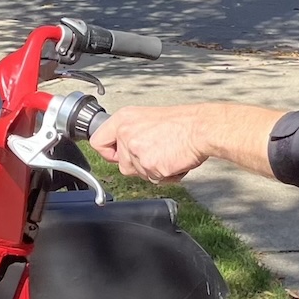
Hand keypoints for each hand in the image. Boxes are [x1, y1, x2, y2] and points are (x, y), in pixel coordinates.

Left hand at [90, 104, 212, 182]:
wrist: (201, 128)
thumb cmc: (182, 123)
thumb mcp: (148, 118)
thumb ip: (131, 133)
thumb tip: (123, 150)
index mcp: (123, 119)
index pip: (98, 142)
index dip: (109, 153)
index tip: (117, 155)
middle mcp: (126, 134)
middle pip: (122, 165)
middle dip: (139, 165)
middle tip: (157, 151)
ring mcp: (137, 151)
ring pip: (139, 174)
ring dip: (154, 170)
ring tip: (168, 153)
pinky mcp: (150, 166)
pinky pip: (154, 179)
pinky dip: (166, 175)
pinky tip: (174, 160)